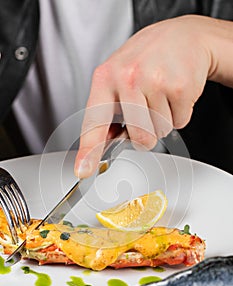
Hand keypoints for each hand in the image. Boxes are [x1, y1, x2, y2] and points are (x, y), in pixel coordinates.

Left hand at [75, 15, 232, 177]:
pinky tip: (175, 92)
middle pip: (139, 137)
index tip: (84, 170)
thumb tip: (107, 143)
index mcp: (106, 77)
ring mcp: (154, 81)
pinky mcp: (179, 86)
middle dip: (146, 133)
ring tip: (161, 94)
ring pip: (160, 132)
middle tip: (148, 108)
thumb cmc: (147, 59)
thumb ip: (109, 109)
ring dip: (164, 120)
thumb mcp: (119, 75)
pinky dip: (180, 113)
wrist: (182, 36)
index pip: (94, 122)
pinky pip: (180, 122)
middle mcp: (128, 77)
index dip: (89, 151)